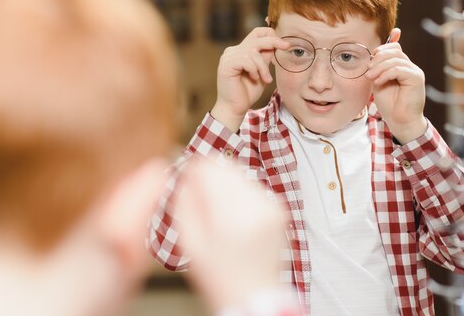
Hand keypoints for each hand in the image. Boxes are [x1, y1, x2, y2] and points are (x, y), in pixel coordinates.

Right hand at [175, 159, 286, 311]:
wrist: (255, 297)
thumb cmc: (220, 277)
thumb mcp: (190, 244)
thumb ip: (184, 204)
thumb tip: (184, 176)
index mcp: (231, 215)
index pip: (209, 168)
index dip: (193, 168)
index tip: (186, 176)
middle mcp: (256, 205)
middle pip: (226, 165)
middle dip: (210, 174)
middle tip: (200, 194)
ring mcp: (272, 205)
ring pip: (240, 173)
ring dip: (225, 182)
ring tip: (218, 211)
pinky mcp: (280, 209)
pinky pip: (254, 187)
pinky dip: (241, 193)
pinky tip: (235, 216)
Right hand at [211, 27, 288, 131]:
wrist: (236, 108)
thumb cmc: (248, 92)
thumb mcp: (262, 71)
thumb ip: (265, 58)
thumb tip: (276, 44)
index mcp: (240, 50)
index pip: (256, 33)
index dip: (270, 35)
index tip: (284, 44)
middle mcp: (233, 51)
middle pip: (256, 38)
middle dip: (274, 42)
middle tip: (286, 47)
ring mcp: (228, 57)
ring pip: (253, 52)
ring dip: (263, 66)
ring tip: (265, 79)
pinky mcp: (226, 64)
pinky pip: (246, 60)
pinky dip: (254, 69)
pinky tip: (254, 78)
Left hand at [365, 28, 426, 142]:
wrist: (400, 120)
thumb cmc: (390, 104)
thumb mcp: (379, 82)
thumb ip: (377, 69)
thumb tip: (372, 56)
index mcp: (402, 66)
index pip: (395, 47)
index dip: (382, 48)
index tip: (371, 58)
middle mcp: (410, 66)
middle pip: (394, 50)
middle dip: (378, 58)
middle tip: (368, 70)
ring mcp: (414, 71)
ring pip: (395, 59)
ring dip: (379, 67)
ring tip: (371, 78)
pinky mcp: (416, 78)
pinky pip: (398, 69)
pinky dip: (385, 74)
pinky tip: (378, 82)